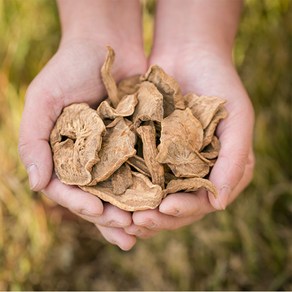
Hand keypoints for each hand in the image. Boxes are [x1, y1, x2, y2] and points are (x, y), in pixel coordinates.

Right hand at [19, 37, 146, 249]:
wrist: (106, 44)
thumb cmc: (69, 68)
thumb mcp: (43, 99)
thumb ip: (33, 141)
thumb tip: (37, 185)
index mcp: (63, 154)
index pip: (69, 189)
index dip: (81, 203)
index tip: (98, 212)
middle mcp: (88, 158)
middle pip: (98, 196)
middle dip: (111, 218)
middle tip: (129, 233)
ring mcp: (113, 152)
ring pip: (122, 190)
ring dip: (133, 211)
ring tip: (145, 228)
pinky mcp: (136, 143)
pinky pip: (143, 170)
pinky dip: (150, 187)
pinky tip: (161, 201)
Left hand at [125, 46, 254, 237]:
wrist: (189, 53)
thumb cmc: (220, 84)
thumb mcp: (238, 120)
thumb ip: (236, 161)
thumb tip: (219, 206)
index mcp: (218, 171)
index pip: (201, 202)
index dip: (184, 210)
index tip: (165, 210)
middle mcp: (192, 172)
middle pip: (174, 205)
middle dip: (157, 216)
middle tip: (138, 222)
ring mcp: (168, 163)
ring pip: (152, 195)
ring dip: (138, 208)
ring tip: (121, 215)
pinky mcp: (147, 150)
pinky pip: (135, 172)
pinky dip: (125, 184)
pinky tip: (111, 192)